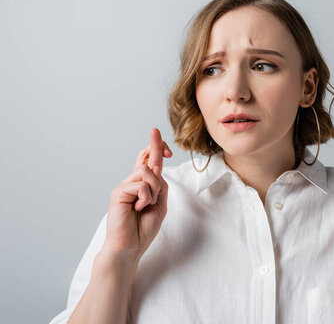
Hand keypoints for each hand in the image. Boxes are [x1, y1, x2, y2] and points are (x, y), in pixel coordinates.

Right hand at [103, 128, 172, 261]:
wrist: (130, 247)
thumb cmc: (143, 228)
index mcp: (142, 184)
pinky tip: (137, 209)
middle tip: (165, 163)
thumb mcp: (160, 204)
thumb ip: (160, 185)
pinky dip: (146, 198)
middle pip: (148, 159)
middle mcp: (131, 182)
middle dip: (158, 154)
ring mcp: (124, 186)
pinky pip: (141, 185)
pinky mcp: (118, 192)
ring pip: (147, 173)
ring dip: (154, 190)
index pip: (147, 159)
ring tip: (146, 205)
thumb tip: (156, 168)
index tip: (158, 134)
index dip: (155, 146)